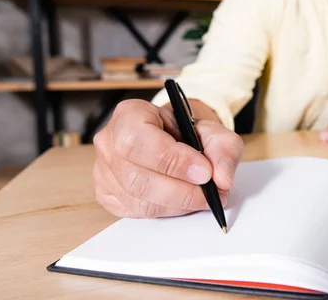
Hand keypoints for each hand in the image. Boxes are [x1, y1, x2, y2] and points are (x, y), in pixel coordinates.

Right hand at [92, 99, 243, 218]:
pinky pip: (137, 213)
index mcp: (129, 114)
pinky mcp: (108, 196)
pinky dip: (167, 211)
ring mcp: (103, 171)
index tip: (204, 171)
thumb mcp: (213, 131)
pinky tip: (183, 201)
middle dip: (180, 191)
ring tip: (203, 198)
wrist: (175, 141)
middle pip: (137, 178)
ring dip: (178, 204)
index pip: (139, 141)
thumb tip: (222, 178)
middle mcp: (109, 142)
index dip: (173, 161)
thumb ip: (223, 149)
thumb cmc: (188, 134)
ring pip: (138, 200)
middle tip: (209, 193)